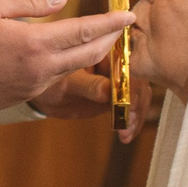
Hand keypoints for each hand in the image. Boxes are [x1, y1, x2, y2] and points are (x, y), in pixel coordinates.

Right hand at [0, 0, 131, 114]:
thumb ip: (30, 1)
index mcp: (34, 43)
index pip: (83, 31)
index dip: (110, 22)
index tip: (129, 14)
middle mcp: (41, 68)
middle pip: (88, 54)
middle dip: (111, 40)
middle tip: (123, 26)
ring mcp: (35, 86)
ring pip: (75, 68)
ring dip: (92, 53)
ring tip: (102, 38)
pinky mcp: (27, 95)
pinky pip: (56, 78)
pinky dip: (70, 64)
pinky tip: (70, 53)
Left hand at [31, 68, 161, 140]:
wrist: (48, 96)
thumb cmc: (53, 82)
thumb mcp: (68, 84)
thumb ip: (88, 85)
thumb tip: (108, 91)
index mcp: (104, 51)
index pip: (126, 64)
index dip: (131, 83)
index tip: (129, 103)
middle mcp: (116, 64)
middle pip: (138, 80)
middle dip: (136, 103)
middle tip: (127, 121)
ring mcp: (120, 81)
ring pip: (139, 95)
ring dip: (136, 115)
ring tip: (125, 132)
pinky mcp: (120, 96)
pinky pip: (132, 107)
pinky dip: (132, 122)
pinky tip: (126, 135)